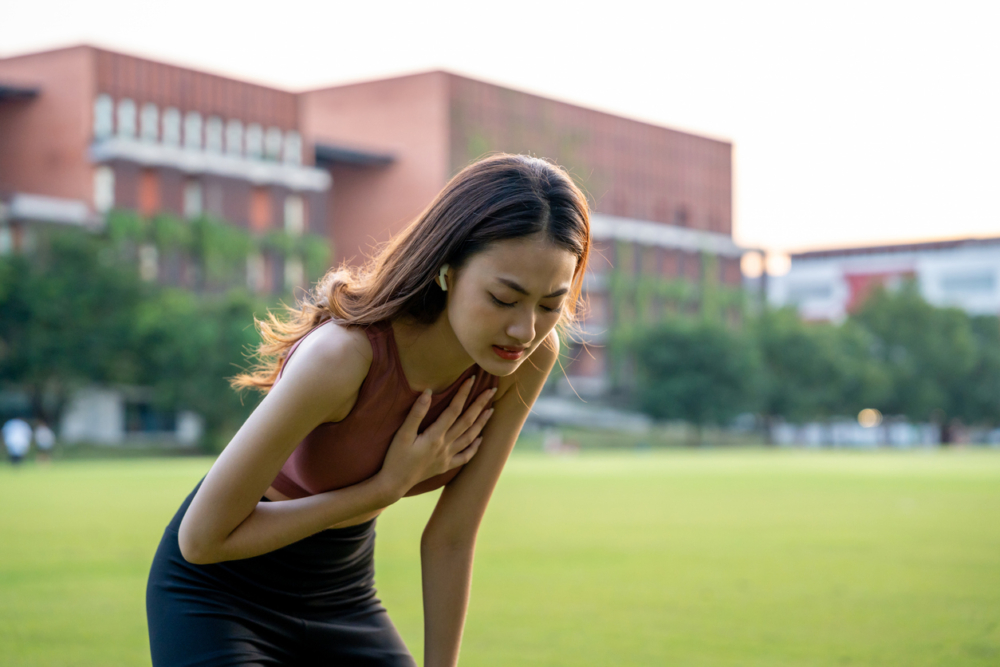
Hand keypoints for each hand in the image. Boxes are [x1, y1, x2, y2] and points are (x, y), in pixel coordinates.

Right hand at [379, 377, 495, 499]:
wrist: (394, 484)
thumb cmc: (395, 457)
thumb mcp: (403, 434)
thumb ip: (416, 413)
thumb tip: (428, 392)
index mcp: (435, 436)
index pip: (454, 410)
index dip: (463, 393)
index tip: (472, 379)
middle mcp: (445, 446)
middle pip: (467, 421)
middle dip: (480, 404)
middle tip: (492, 390)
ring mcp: (447, 457)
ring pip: (470, 437)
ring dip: (482, 423)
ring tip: (491, 410)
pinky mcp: (445, 466)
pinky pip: (465, 456)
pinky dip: (474, 447)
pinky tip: (480, 439)